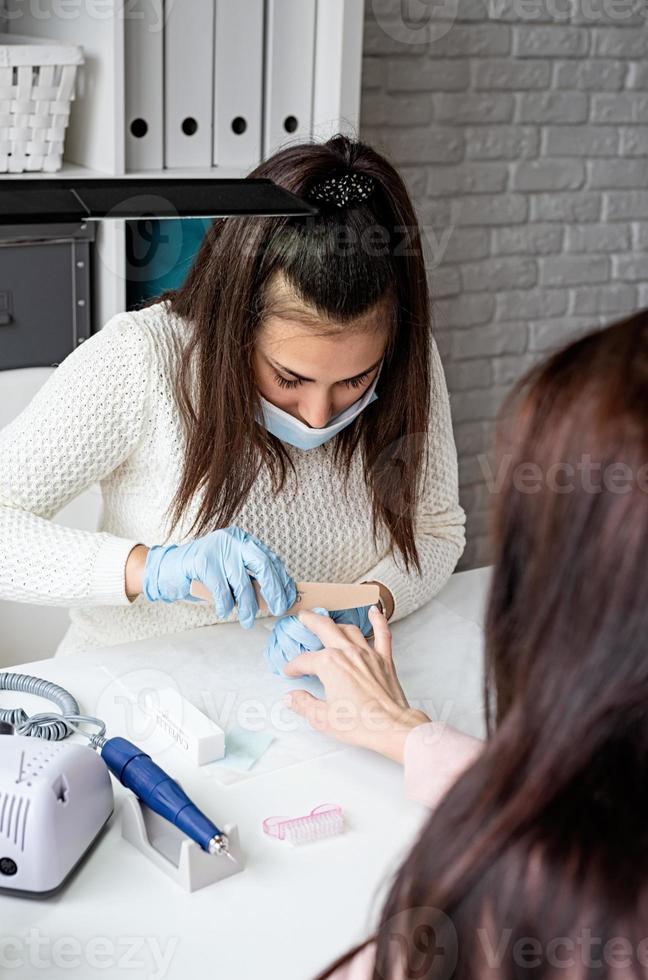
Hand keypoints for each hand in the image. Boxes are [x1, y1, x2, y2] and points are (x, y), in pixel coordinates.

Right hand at [142, 525, 296, 627]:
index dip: (282, 580)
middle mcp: (233, 540)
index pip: (270, 559)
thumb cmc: (204, 576)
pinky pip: (221, 588)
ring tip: (248, 619)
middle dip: (273, 589)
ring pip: (241, 580)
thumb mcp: (232, 574)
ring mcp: (217, 548)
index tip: (289, 598)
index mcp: (244, 541)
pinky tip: (225, 612)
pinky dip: (225, 604)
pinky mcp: (202, 560)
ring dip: (247, 605)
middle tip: (277, 609)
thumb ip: (251, 580)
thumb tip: (277, 599)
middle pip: (262, 564)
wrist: (167, 570)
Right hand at [281, 607, 429, 762]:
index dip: (294, 666)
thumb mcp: (322, 718)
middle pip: (325, 629)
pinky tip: (374, 611)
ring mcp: (367, 654)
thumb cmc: (360, 723)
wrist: (391, 727)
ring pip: (349, 629)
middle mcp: (348, 653)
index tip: (291, 672)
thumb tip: (291, 698)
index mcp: (330, 665)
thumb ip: (303, 704)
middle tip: (303, 617)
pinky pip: (382, 634)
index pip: (305, 660)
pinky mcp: (384, 660)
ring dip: (337, 623)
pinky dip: (378, 620)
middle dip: (311, 621)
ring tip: (329, 621)